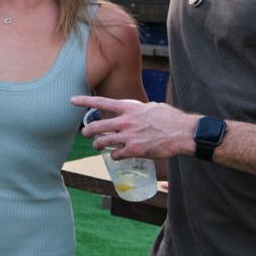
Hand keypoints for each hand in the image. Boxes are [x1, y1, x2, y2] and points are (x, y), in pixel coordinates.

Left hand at [73, 95, 195, 159]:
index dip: (84, 101)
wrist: (184, 133)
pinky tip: (116, 155)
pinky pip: (116, 154)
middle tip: (86, 133)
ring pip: (103, 142)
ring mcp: (129, 136)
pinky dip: (114, 156)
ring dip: (98, 144)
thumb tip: (132, 112)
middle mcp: (125, 121)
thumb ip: (138, 110)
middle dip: (88, 131)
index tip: (71, 100)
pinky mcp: (135, 150)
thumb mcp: (152, 107)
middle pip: (96, 127)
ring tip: (97, 145)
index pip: (102, 102)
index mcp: (129, 108)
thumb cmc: (171, 118)